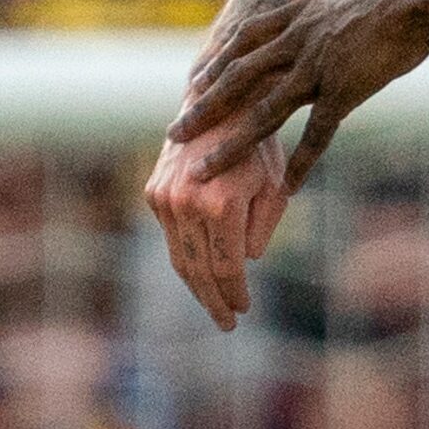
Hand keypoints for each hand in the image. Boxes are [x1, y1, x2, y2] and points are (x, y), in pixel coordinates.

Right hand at [144, 130, 287, 328]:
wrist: (218, 104)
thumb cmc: (258, 145)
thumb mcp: (275, 186)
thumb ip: (262, 229)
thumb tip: (245, 262)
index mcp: (220, 205)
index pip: (226, 267)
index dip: (235, 294)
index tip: (244, 311)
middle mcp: (186, 204)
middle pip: (198, 270)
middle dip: (213, 300)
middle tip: (227, 324)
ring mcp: (164, 199)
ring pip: (178, 257)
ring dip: (196, 286)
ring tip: (214, 306)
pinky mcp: (154, 193)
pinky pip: (171, 236)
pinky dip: (184, 257)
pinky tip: (200, 273)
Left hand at [169, 0, 428, 188]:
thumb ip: (335, 2)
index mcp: (300, 14)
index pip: (245, 38)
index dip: (218, 60)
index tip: (195, 79)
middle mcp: (298, 40)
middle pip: (238, 77)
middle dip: (204, 107)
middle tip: (175, 132)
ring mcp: (317, 67)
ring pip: (263, 111)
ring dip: (230, 145)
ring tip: (203, 171)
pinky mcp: (344, 90)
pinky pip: (317, 133)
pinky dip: (302, 162)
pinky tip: (289, 187)